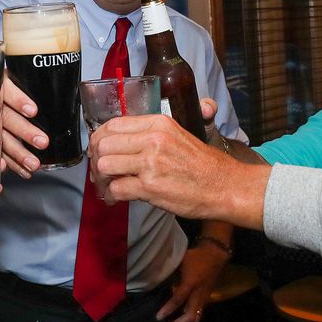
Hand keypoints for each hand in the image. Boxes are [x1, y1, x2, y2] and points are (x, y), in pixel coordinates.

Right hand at [0, 79, 44, 178]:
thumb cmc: (7, 85)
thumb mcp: (15, 76)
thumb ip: (30, 83)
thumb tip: (62, 96)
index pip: (2, 87)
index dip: (17, 99)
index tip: (33, 111)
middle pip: (2, 116)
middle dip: (23, 131)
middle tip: (42, 142)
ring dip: (17, 152)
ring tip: (34, 163)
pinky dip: (10, 162)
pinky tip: (22, 170)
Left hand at [90, 113, 265, 226]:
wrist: (224, 186)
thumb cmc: (203, 164)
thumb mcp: (178, 135)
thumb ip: (150, 134)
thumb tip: (120, 139)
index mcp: (158, 123)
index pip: (113, 124)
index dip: (100, 139)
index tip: (100, 150)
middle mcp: (153, 140)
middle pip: (104, 144)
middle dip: (97, 160)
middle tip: (101, 171)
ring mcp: (151, 163)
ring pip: (105, 165)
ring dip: (101, 179)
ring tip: (107, 185)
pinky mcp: (150, 187)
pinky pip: (116, 189)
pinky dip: (111, 196)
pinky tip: (115, 198)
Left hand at [156, 235, 228, 321]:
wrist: (215, 255)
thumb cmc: (196, 256)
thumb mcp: (180, 261)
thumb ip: (170, 271)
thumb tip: (155, 278)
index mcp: (190, 283)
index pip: (178, 300)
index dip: (167, 309)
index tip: (158, 317)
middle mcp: (198, 294)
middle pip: (190, 317)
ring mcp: (203, 298)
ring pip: (196, 319)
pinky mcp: (206, 300)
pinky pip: (198, 315)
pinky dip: (188, 321)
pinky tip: (180, 320)